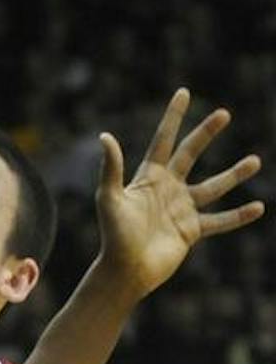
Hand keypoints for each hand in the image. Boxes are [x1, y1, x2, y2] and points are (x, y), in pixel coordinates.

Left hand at [96, 88, 263, 299]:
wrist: (126, 270)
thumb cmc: (113, 234)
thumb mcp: (110, 198)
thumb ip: (111, 168)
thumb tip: (105, 136)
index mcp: (148, 176)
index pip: (164, 139)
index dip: (173, 117)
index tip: (184, 92)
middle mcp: (168, 188)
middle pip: (191, 153)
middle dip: (206, 133)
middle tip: (224, 113)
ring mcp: (182, 208)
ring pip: (214, 186)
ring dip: (234, 174)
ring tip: (255, 160)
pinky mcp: (192, 231)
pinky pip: (220, 221)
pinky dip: (239, 216)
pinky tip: (259, 208)